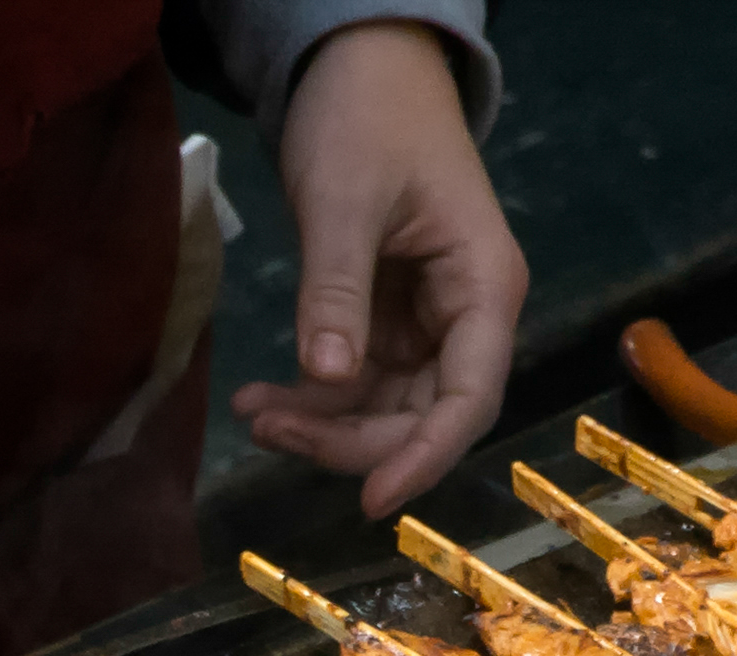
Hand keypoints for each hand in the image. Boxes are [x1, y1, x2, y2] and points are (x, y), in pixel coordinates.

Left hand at [235, 22, 522, 515]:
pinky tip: (258, 399)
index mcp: (484, 285)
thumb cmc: (368, 120)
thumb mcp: (345, 202)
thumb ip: (337, 291)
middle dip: (350, 439)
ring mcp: (427, 323)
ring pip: (385, 411)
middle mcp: (466, 315)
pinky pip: (356, 384)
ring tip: (252, 413)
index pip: (469, 397)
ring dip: (321, 425)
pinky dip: (310, 398)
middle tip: (270, 429)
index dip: (425, 456)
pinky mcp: (388, 322)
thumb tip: (328, 379)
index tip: (372, 501)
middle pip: (424, 417)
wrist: (361, 72)